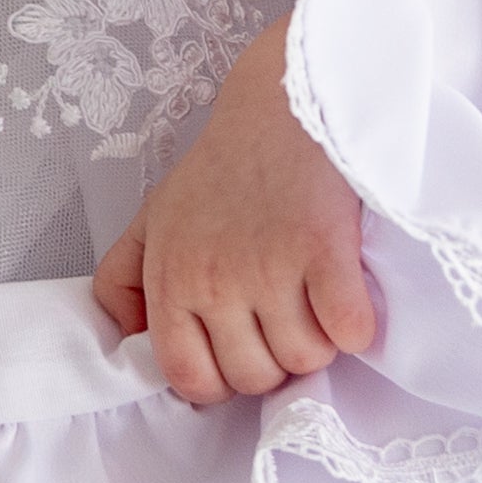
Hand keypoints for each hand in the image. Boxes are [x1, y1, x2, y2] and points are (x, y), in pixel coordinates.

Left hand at [92, 13, 377, 406]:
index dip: (220, 379)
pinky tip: (346, 292)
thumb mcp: (153, 218)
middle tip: (283, 315)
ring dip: (319, 340)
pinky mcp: (325, 253)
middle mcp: (213, 280)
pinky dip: (356, 324)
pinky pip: (349, 334)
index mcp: (169, 277)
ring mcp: (270, 269)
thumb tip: (125, 342)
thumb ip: (125, 281)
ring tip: (313, 296)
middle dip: (273, 359)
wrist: (283, 103)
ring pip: (305, 360)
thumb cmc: (222, 168)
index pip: (189, 378)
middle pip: (253, 378)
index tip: (240, 349)